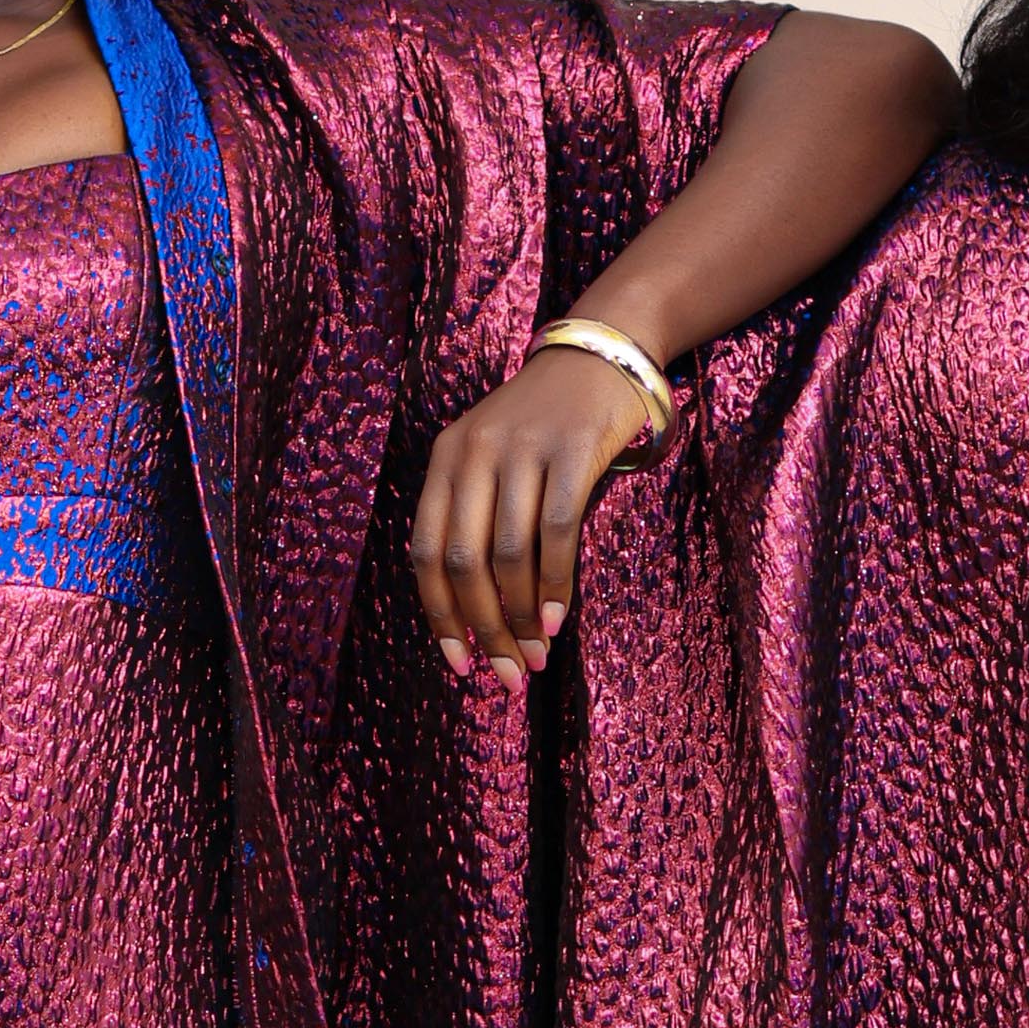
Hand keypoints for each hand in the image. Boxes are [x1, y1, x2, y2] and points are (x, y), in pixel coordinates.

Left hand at [408, 342, 667, 683]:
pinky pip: (555, 532)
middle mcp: (474, 452)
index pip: (427, 552)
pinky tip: (560, 618)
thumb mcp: (496, 459)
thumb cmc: (548, 424)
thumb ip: (481, 520)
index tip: (460, 663)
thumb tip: (487, 615)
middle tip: (508, 672)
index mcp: (445, 459)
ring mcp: (522, 449)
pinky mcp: (571, 450)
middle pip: (464, 562)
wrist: (601, 355)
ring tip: (538, 654)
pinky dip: (556, 584)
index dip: (440, 615)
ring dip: (523, 617)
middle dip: (484, 628)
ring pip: (509, 555)